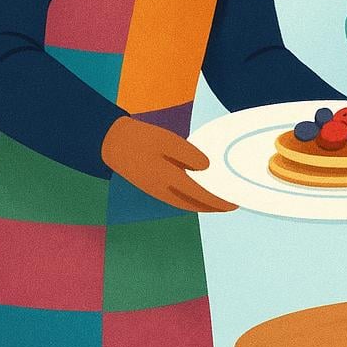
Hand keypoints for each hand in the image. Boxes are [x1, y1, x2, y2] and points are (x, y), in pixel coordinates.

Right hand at [101, 116, 237, 212]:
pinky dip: (191, 200)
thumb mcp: (167, 141)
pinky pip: (177, 200)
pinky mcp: (153, 189)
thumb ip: (188, 154)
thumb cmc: (141, 139)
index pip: (200, 195)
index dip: (218, 201)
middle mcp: (163, 191)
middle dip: (214, 207)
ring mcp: (157, 192)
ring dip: (203, 205)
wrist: (112, 143)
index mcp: (168, 179)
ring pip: (186, 204)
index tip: (234, 203)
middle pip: (195, 205)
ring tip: (218, 202)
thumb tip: (206, 167)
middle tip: (231, 205)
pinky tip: (197, 194)